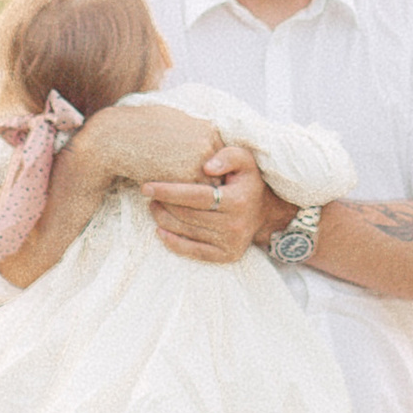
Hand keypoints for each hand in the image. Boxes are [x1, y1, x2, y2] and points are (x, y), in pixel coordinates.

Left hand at [146, 147, 276, 263]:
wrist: (265, 211)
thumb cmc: (247, 180)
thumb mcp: (245, 160)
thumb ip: (227, 156)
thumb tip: (206, 167)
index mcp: (237, 200)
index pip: (195, 196)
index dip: (168, 192)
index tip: (147, 186)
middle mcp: (234, 225)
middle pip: (187, 215)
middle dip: (163, 204)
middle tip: (149, 193)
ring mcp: (230, 243)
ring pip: (187, 232)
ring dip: (163, 220)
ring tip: (153, 206)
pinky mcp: (226, 256)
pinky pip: (193, 251)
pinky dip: (173, 242)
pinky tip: (160, 230)